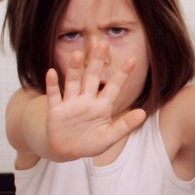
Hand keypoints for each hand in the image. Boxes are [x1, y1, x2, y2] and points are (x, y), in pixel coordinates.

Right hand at [44, 41, 146, 159]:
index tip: (132, 60)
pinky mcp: (56, 110)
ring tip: (77, 54)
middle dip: (97, 62)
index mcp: (102, 106)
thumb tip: (143, 113)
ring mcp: (71, 103)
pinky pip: (54, 95)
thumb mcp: (109, 137)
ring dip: (74, 69)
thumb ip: (125, 125)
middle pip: (92, 77)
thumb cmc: (90, 143)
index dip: (122, 74)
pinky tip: (51, 72)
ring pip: (73, 82)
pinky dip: (52, 84)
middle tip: (103, 44)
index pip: (114, 87)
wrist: (67, 151)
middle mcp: (87, 100)